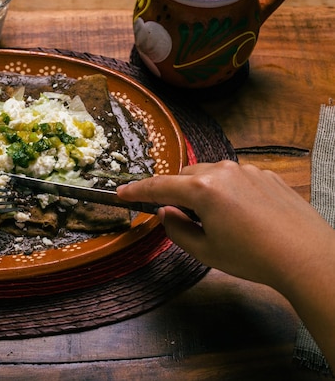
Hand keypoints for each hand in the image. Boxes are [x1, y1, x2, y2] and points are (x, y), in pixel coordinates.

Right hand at [117, 160, 332, 289]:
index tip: (120, 192)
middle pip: (186, 176)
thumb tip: (166, 211)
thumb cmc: (251, 257)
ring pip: (211, 174)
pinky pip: (235, 178)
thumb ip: (177, 228)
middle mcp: (223, 171)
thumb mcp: (204, 251)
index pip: (159, 186)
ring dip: (203, 191)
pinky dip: (227, 191)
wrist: (305, 256)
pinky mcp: (267, 175)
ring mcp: (247, 170)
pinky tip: (242, 215)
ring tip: (216, 220)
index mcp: (202, 189)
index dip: (137, 190)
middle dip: (177, 192)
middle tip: (181, 217)